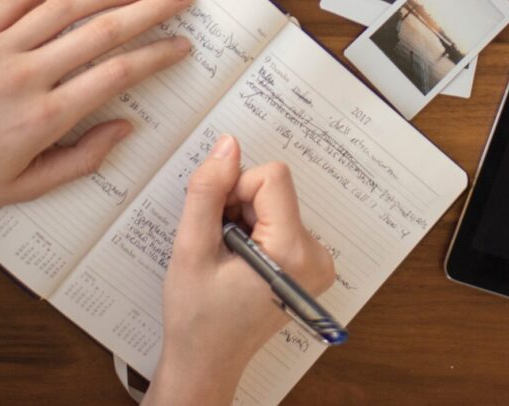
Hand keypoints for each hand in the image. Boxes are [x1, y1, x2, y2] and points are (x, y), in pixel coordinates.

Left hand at [0, 0, 192, 290]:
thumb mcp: (28, 187)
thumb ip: (83, 158)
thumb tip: (126, 127)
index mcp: (43, 118)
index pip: (117, 74)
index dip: (156, 55)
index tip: (180, 45)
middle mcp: (25, 76)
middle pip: (102, 31)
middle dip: (150, 9)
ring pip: (65, 7)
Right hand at [146, 135, 335, 405]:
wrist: (207, 363)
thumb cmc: (196, 316)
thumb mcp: (191, 249)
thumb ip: (208, 191)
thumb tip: (228, 144)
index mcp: (293, 252)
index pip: (272, 177)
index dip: (235, 190)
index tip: (218, 223)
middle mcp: (317, 255)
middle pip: (274, 188)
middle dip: (238, 205)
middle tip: (219, 245)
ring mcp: (318, 261)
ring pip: (275, 201)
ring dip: (244, 218)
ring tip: (227, 257)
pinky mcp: (310, 263)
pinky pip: (280, 218)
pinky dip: (255, 229)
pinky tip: (239, 261)